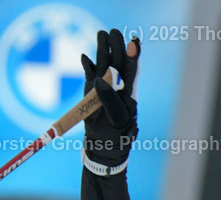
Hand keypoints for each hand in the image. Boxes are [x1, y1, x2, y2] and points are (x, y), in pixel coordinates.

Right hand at [81, 28, 139, 167]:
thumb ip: (110, 99)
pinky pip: (89, 75)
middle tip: (114, 32)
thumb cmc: (117, 135)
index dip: (134, 56)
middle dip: (117, 46)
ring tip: (102, 34)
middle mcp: (117, 87)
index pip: (132, 70)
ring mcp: (103, 87)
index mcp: (129, 92)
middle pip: (118, 62)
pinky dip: (88, 66)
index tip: (134, 41)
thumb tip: (100, 80)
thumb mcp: (117, 118)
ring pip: (103, 64)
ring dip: (103, 50)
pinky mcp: (90, 90)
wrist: (103, 146)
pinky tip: (86, 57)